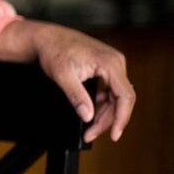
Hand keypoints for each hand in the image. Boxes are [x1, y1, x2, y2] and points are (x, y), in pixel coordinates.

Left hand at [0, 20, 135, 141]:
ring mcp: (113, 64)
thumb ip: (76, 97)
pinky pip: (111, 89)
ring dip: (105, 113)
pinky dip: (102, 103)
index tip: (114, 135)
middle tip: (91, 134)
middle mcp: (116, 62)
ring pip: (116, 96)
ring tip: (90, 128)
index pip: (125, 96)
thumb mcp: (62, 76)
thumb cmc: (54, 51)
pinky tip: (92, 110)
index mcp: (110, 63)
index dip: (121, 118)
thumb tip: (88, 116)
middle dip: (108, 119)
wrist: (47, 38)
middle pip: (121, 99)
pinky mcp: (107, 67)